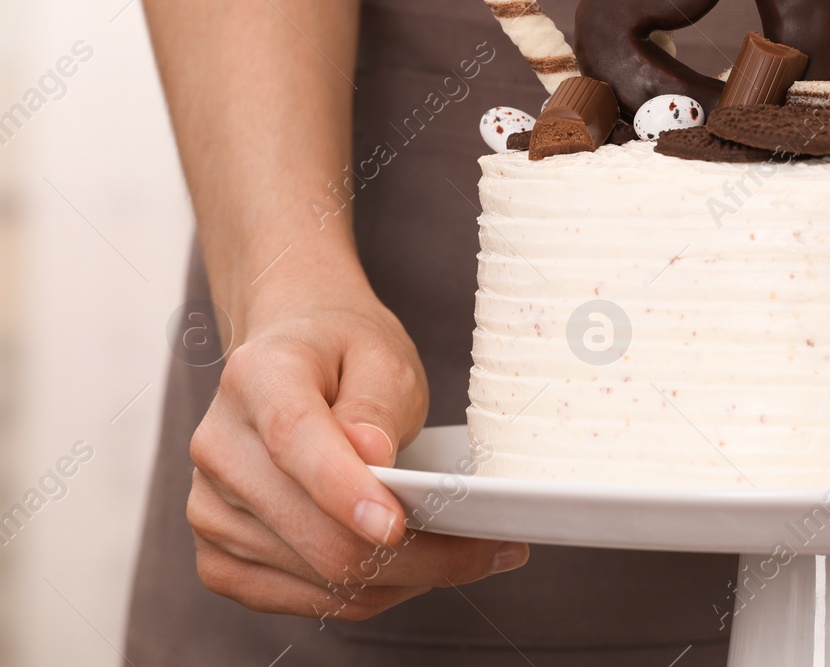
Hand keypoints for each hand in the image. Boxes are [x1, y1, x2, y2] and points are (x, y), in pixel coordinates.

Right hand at [187, 280, 526, 619]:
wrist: (294, 356)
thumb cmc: (344, 353)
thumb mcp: (382, 355)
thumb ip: (376, 405)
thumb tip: (371, 460)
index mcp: (256, 378)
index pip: (295, 443)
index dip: (346, 491)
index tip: (399, 524)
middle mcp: (219, 447)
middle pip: (315, 532)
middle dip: (416, 554)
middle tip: (494, 548)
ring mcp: (209, 508)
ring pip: (319, 578)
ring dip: (402, 578)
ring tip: (462, 553)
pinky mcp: (218, 554)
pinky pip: (302, 601)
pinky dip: (365, 593)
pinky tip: (409, 568)